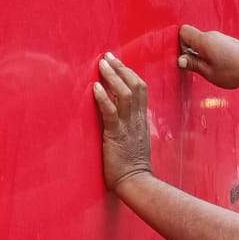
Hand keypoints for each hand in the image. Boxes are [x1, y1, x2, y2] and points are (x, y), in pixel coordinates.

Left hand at [92, 53, 152, 191]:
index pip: (141, 89)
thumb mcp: (137, 140)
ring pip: (124, 94)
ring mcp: (128, 126)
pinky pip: (111, 112)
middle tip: (108, 57)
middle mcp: (137, 119)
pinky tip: (96, 87)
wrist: (136, 182)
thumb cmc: (133, 166)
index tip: (118, 63)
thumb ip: (133, 126)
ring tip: (101, 65)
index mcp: (142, 120)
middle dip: (121, 68)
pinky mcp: (116, 135)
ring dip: (112, 77)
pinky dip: (103, 98)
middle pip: (135, 85)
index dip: (129, 73)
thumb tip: (123, 114)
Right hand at [178, 26, 238, 90]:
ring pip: (203, 42)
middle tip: (195, 67)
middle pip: (193, 37)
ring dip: (201, 54)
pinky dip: (210, 54)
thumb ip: (193, 64)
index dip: (179, 44)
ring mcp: (220, 37)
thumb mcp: (208, 72)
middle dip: (190, 51)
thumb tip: (180, 60)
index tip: (183, 58)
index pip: (183, 31)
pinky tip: (219, 66)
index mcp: (203, 40)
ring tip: (210, 69)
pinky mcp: (227, 42)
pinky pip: (212, 45)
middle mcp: (211, 35)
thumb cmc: (234, 70)